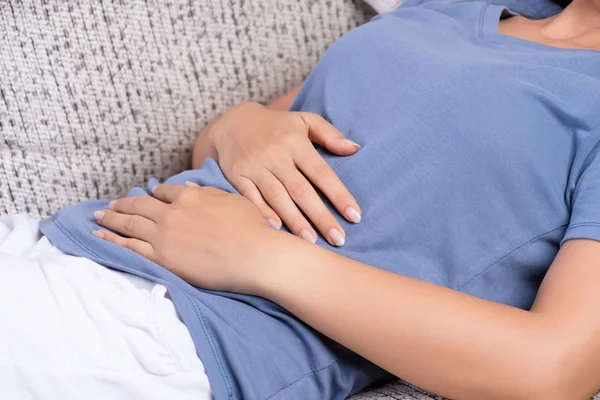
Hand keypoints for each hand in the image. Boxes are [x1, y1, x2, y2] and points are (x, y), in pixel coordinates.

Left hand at [91, 183, 278, 293]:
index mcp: (189, 197)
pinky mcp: (162, 259)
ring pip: (129, 224)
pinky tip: (99, 236)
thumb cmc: (251, 228)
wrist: (254, 256)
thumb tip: (186, 188)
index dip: (153, 193)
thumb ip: (207, 193)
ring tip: (98, 216)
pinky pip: (129, 247)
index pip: (163, 192)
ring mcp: (164, 236)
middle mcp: (172, 213)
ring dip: (111, 219)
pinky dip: (111, 240)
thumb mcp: (231, 200)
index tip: (146, 195)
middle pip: (140, 205)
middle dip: (123, 204)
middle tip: (110, 205)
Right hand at [197, 102, 361, 245]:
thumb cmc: (277, 126)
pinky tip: (277, 229)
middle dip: (320, 216)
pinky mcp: (237, 176)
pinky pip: (250, 197)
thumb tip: (355, 149)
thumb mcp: (304, 120)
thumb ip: (330, 134)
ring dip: (295, 221)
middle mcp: (276, 155)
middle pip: (301, 190)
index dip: (339, 195)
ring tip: (311, 242)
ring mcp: (255, 166)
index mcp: (296, 143)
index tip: (354, 216)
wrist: (232, 122)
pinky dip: (263, 212)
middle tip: (338, 239)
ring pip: (277, 197)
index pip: (322, 172)